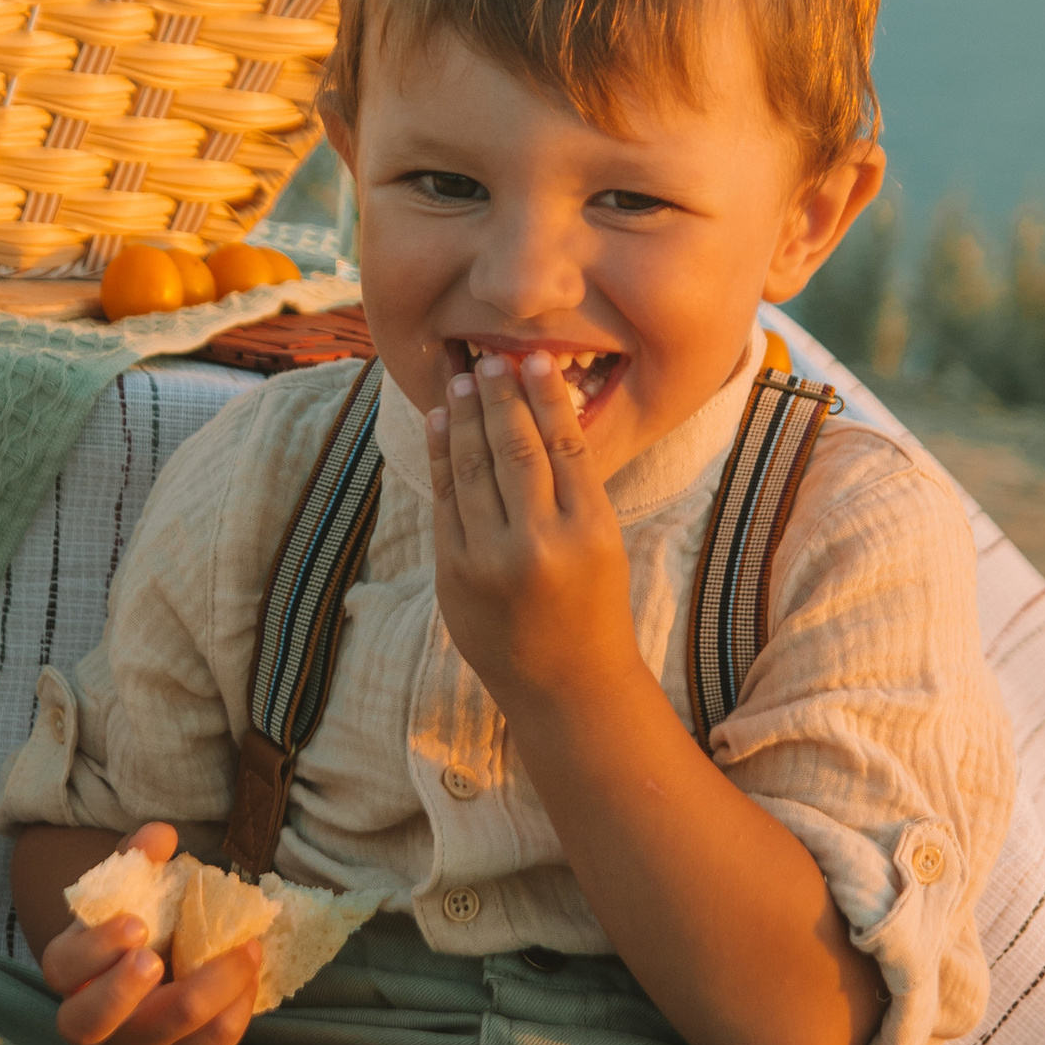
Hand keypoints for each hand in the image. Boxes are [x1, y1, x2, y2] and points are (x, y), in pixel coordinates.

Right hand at [36, 820, 261, 1044]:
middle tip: (155, 959)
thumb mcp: (131, 893)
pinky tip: (250, 976)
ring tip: (244, 948)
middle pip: (90, 1023)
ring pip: (169, 1031)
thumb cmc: (140, 930)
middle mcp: (95, 1022)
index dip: (95, 950)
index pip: (63, 969)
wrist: (163, 978)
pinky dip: (237, 1008)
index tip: (135, 924)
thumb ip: (137, 861)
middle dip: (122, 990)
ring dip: (212, 985)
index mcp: (71, 974)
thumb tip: (160, 834)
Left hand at [428, 353, 640, 715]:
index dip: (546, 398)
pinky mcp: (454, 576)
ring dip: (465, 417)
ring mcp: (490, 562)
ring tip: (462, 378)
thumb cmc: (593, 606)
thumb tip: (540, 411)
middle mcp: (539, 546)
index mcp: (588, 533)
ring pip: (473, 470)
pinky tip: (443, 422)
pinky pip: (445, 501)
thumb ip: (573, 487)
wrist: (564, 686)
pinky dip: (442, 456)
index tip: (534, 359)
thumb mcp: (603, 543)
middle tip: (489, 358)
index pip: (563, 447)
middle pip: (514, 451)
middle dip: (498, 398)